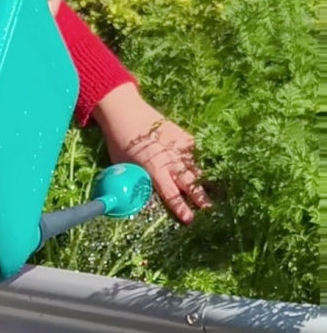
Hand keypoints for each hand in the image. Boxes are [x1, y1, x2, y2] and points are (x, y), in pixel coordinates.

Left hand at [91, 84, 211, 223]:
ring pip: (194, 167)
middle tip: (209, 209)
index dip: (181, 208)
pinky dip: (195, 160)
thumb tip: (146, 196)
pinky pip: (193, 152)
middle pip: (189, 183)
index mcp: (156, 170)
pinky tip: (197, 166)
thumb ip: (138, 182)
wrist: (126, 113)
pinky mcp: (183, 135)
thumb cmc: (120, 143)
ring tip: (211, 191)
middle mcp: (171, 160)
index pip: (171, 195)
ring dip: (201, 180)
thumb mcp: (125, 168)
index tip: (190, 220)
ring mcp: (180, 146)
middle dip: (200, 197)